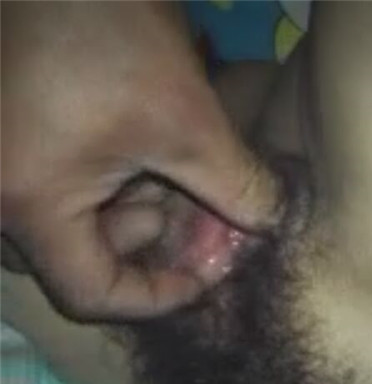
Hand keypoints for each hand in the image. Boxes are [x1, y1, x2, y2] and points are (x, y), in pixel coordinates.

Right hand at [1, 2, 278, 319]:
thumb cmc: (111, 33)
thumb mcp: (185, 119)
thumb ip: (237, 186)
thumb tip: (278, 224)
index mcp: (26, 203)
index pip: (91, 294)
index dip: (158, 295)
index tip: (206, 273)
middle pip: (76, 259)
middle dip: (141, 237)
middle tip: (180, 196)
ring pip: (64, 226)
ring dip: (121, 208)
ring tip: (158, 159)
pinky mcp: (4, 144)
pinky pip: (48, 191)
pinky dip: (98, 184)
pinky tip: (132, 143)